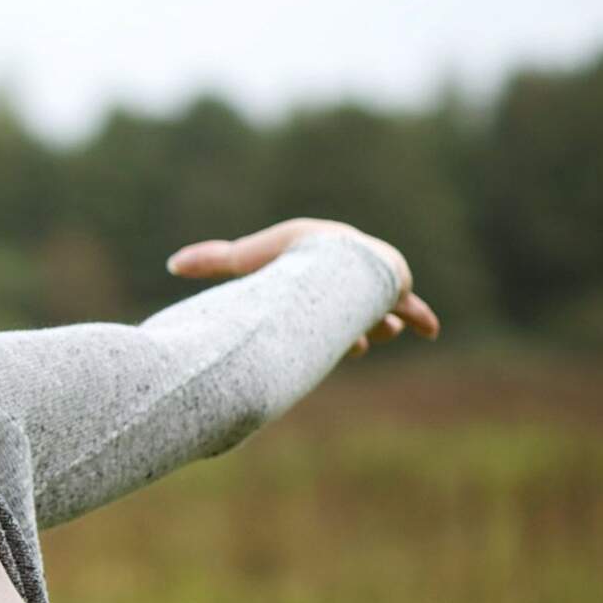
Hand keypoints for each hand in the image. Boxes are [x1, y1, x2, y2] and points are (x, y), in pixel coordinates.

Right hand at [165, 217, 441, 357]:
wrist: (330, 256)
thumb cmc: (285, 257)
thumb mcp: (241, 261)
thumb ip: (209, 261)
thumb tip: (171, 262)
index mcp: (313, 263)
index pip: (316, 292)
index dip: (318, 320)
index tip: (312, 339)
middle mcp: (345, 271)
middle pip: (347, 304)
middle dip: (350, 325)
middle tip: (351, 346)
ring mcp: (372, 278)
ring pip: (376, 310)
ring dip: (376, 325)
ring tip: (375, 335)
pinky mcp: (396, 285)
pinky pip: (409, 306)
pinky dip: (418, 318)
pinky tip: (430, 330)